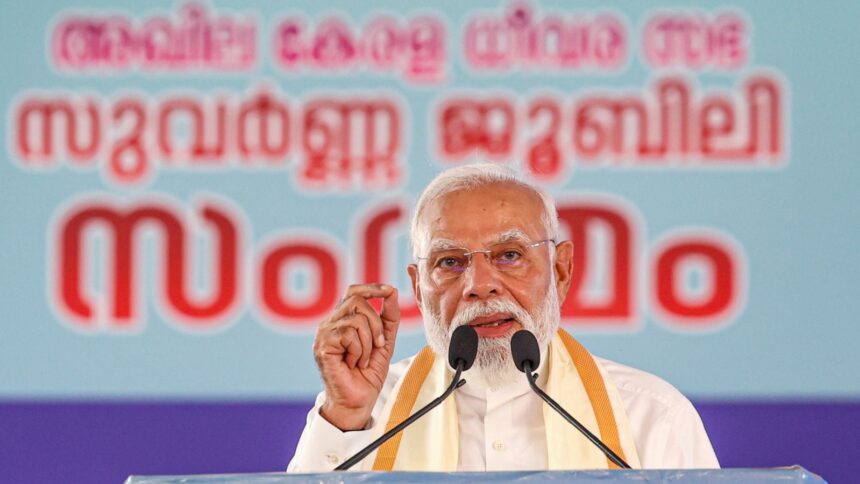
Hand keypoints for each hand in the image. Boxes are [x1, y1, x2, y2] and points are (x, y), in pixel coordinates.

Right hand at [313, 283, 399, 430]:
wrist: (358, 401)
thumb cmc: (367, 374)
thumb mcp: (384, 341)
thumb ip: (389, 317)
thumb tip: (392, 292)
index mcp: (343, 320)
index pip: (353, 291)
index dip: (371, 288)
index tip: (390, 291)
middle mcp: (330, 323)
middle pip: (357, 300)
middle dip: (376, 323)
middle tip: (378, 345)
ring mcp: (324, 333)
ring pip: (356, 318)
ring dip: (368, 342)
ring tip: (362, 359)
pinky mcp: (322, 345)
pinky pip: (349, 333)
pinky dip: (359, 350)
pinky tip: (353, 363)